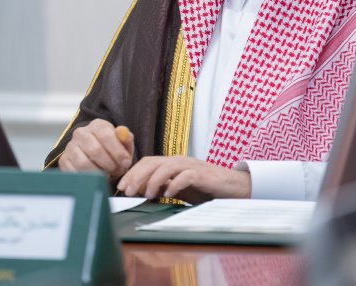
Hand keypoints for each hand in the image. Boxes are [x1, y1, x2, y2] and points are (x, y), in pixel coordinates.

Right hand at [58, 119, 134, 180]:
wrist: (98, 159)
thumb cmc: (113, 151)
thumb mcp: (124, 145)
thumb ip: (126, 139)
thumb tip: (123, 132)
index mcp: (97, 125)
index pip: (106, 136)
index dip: (118, 151)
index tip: (126, 163)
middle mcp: (81, 133)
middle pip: (95, 150)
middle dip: (109, 164)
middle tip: (117, 171)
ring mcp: (70, 146)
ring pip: (83, 163)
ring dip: (98, 173)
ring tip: (108, 175)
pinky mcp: (64, 160)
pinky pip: (74, 172)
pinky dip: (87, 178)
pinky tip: (96, 178)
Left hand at [116, 156, 250, 203]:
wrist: (234, 187)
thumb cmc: (206, 189)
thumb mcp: (180, 189)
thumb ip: (164, 188)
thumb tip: (143, 194)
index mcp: (173, 163)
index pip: (148, 162)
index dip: (133, 172)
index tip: (121, 186)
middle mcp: (180, 161)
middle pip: (153, 162)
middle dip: (137, 175)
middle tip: (127, 191)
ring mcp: (191, 166)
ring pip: (167, 166)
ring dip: (154, 180)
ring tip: (147, 194)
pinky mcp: (203, 175)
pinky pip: (186, 176)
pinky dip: (175, 184)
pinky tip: (169, 195)